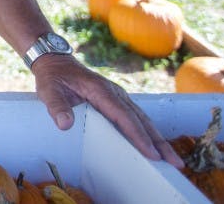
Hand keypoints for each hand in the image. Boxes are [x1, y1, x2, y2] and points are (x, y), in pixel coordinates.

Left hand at [31, 54, 183, 167]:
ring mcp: (118, 96)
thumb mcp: (48, 89)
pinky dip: (148, 132)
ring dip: (158, 139)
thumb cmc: (53, 77)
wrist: (55, 61)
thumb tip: (65, 124)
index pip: (123, 116)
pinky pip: (136, 117)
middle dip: (158, 142)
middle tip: (175, 163)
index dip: (138, 135)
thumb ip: (56, 106)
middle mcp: (115, 92)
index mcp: (101, 90)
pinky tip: (156, 146)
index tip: (151, 153)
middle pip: (140, 119)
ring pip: (142, 119)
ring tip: (173, 159)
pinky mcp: (117, 101)